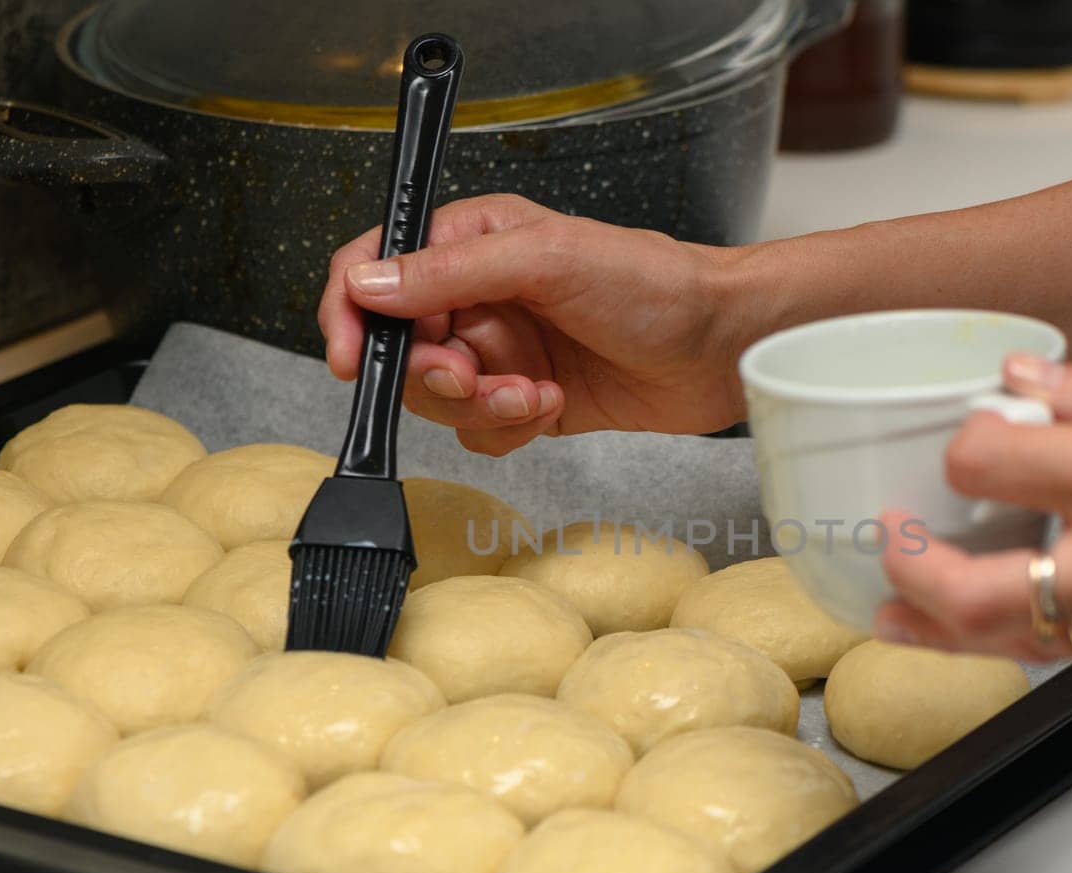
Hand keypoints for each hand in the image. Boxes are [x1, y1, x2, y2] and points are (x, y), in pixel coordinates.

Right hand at [317, 194, 753, 454]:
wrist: (721, 347)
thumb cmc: (654, 285)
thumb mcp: (546, 260)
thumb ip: (450, 272)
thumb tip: (369, 285)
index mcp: (471, 242)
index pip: (374, 270)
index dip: (350, 315)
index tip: (352, 359)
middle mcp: (478, 295)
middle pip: (399, 348)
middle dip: (433, 375)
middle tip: (474, 376)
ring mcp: (502, 350)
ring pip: (438, 398)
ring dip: (480, 406)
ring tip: (534, 391)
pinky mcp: (526, 398)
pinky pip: (479, 431)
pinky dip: (507, 429)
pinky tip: (551, 406)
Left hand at [876, 310, 1071, 660]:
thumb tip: (1029, 385)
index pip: (987, 467)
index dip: (965, 444)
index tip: (977, 429)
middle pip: (975, 597)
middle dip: (911, 576)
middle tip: (887, 549)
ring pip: (1019, 639)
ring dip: (947, 629)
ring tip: (898, 614)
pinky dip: (1022, 635)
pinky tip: (996, 620)